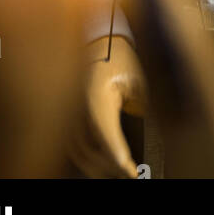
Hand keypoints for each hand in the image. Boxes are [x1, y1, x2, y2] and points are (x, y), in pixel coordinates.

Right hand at [69, 35, 146, 177]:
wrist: (101, 41)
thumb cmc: (120, 58)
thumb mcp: (137, 80)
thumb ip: (140, 108)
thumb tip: (148, 137)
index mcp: (93, 93)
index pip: (102, 131)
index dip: (116, 152)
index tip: (129, 168)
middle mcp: (74, 104)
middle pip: (88, 147)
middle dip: (110, 165)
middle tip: (131, 173)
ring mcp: (67, 111)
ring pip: (77, 151)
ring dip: (98, 166)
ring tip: (120, 171)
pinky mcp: (65, 116)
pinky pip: (73, 144)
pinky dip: (87, 158)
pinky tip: (103, 163)